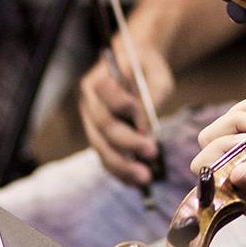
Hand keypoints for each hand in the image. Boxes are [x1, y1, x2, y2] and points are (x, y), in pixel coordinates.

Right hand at [78, 40, 174, 186]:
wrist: (134, 64)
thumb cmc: (147, 67)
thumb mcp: (156, 74)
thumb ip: (152, 95)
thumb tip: (145, 127)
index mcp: (99, 80)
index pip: (109, 98)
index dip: (127, 111)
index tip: (146, 123)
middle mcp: (88, 102)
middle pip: (104, 127)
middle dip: (128, 144)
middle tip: (152, 153)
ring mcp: (90, 121)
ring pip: (101, 147)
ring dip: (122, 165)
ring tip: (145, 178)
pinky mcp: (97, 136)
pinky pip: (104, 156)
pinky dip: (119, 171)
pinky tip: (135, 182)